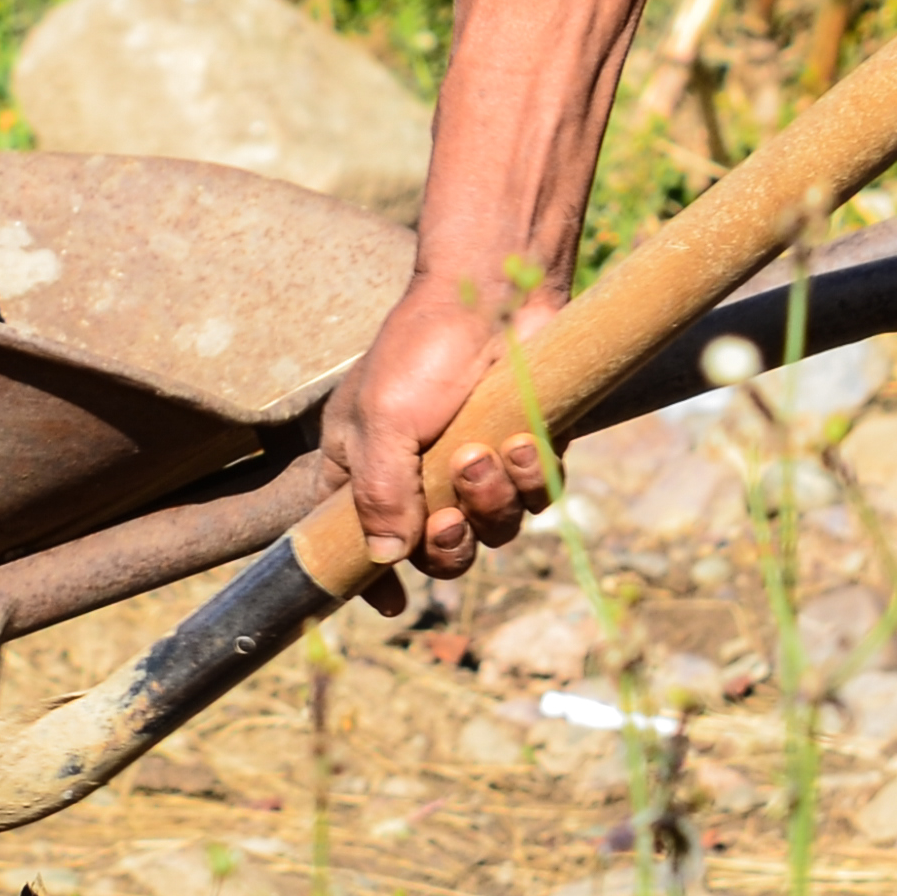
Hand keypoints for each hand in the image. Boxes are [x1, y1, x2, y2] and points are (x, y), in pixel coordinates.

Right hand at [319, 275, 555, 586]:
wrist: (496, 291)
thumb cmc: (422, 346)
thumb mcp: (382, 420)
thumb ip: (378, 494)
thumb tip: (386, 559)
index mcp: (366, 467)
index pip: (361, 543)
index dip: (374, 582)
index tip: (393, 604)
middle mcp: (420, 474)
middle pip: (439, 554)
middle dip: (448, 547)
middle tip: (449, 515)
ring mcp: (476, 464)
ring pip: (493, 530)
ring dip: (489, 503)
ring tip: (484, 454)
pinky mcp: (526, 450)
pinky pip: (535, 497)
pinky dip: (529, 479)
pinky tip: (521, 440)